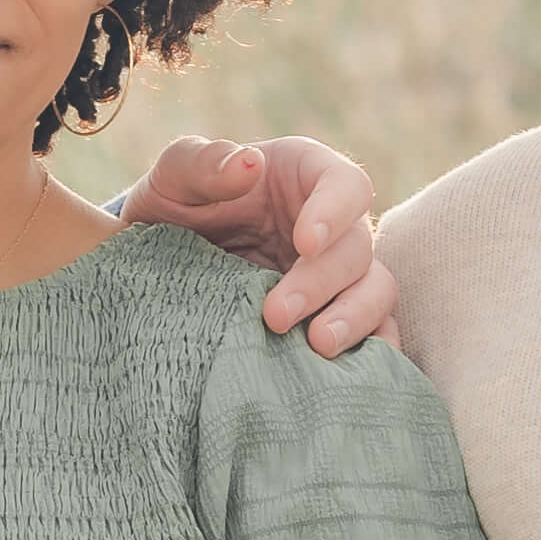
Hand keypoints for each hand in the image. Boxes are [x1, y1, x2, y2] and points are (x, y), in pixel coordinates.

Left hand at [122, 133, 400, 355]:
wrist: (163, 265)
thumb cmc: (177, 207)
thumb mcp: (174, 178)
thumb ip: (202, 164)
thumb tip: (249, 164)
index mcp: (307, 176)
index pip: (346, 185)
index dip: (335, 213)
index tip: (306, 242)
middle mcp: (335, 225)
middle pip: (358, 249)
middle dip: (322, 283)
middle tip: (276, 315)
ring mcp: (339, 276)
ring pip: (377, 293)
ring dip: (355, 321)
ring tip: (318, 346)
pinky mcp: (334, 317)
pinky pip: (372, 336)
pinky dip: (368, 357)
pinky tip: (339, 376)